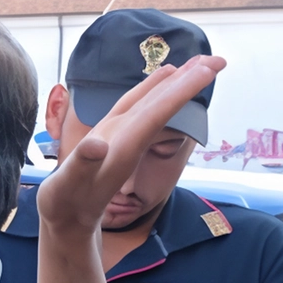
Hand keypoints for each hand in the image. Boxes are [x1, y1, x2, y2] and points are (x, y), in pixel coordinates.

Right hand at [37, 55, 225, 239]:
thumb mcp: (66, 186)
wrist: (67, 223)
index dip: (181, 90)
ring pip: (154, 103)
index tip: (207, 70)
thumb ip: (82, 165)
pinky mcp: (112, 136)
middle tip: (218, 59)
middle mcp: (129, 139)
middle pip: (164, 105)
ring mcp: (122, 137)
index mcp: (123, 147)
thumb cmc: (64, 205)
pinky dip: (151, 90)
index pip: (158, 113)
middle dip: (190, 82)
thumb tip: (97, 146)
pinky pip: (137, 107)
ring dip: (175, 83)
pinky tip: (163, 77)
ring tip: (197, 62)